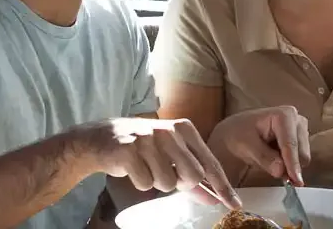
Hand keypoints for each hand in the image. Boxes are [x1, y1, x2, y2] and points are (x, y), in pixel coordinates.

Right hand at [74, 117, 238, 209]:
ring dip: (156, 182)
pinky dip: (139, 182)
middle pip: (193, 176)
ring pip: (167, 183)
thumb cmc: (140, 146)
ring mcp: (148, 140)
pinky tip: (131, 167)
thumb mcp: (170, 153)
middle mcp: (168, 130)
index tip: (234, 204)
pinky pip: (145, 184)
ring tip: (144, 166)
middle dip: (181, 184)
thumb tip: (214, 197)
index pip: (209, 163)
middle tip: (164, 173)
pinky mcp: (129, 151)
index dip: (222, 186)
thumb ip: (192, 173)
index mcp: (184, 128)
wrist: (98, 138)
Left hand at [209, 105, 311, 185]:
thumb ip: (264, 158)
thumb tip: (280, 171)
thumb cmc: (239, 135)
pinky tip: (276, 163)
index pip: (290, 143)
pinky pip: (299, 160)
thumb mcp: (246, 146)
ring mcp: (301, 130)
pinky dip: (289, 166)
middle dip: (290, 166)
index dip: (293, 163)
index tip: (294, 180)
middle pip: (302, 152)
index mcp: (284, 115)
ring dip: (289, 166)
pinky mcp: (301, 140)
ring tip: (269, 163)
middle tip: (274, 173)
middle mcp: (297, 120)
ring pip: (303, 158)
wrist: (236, 132)